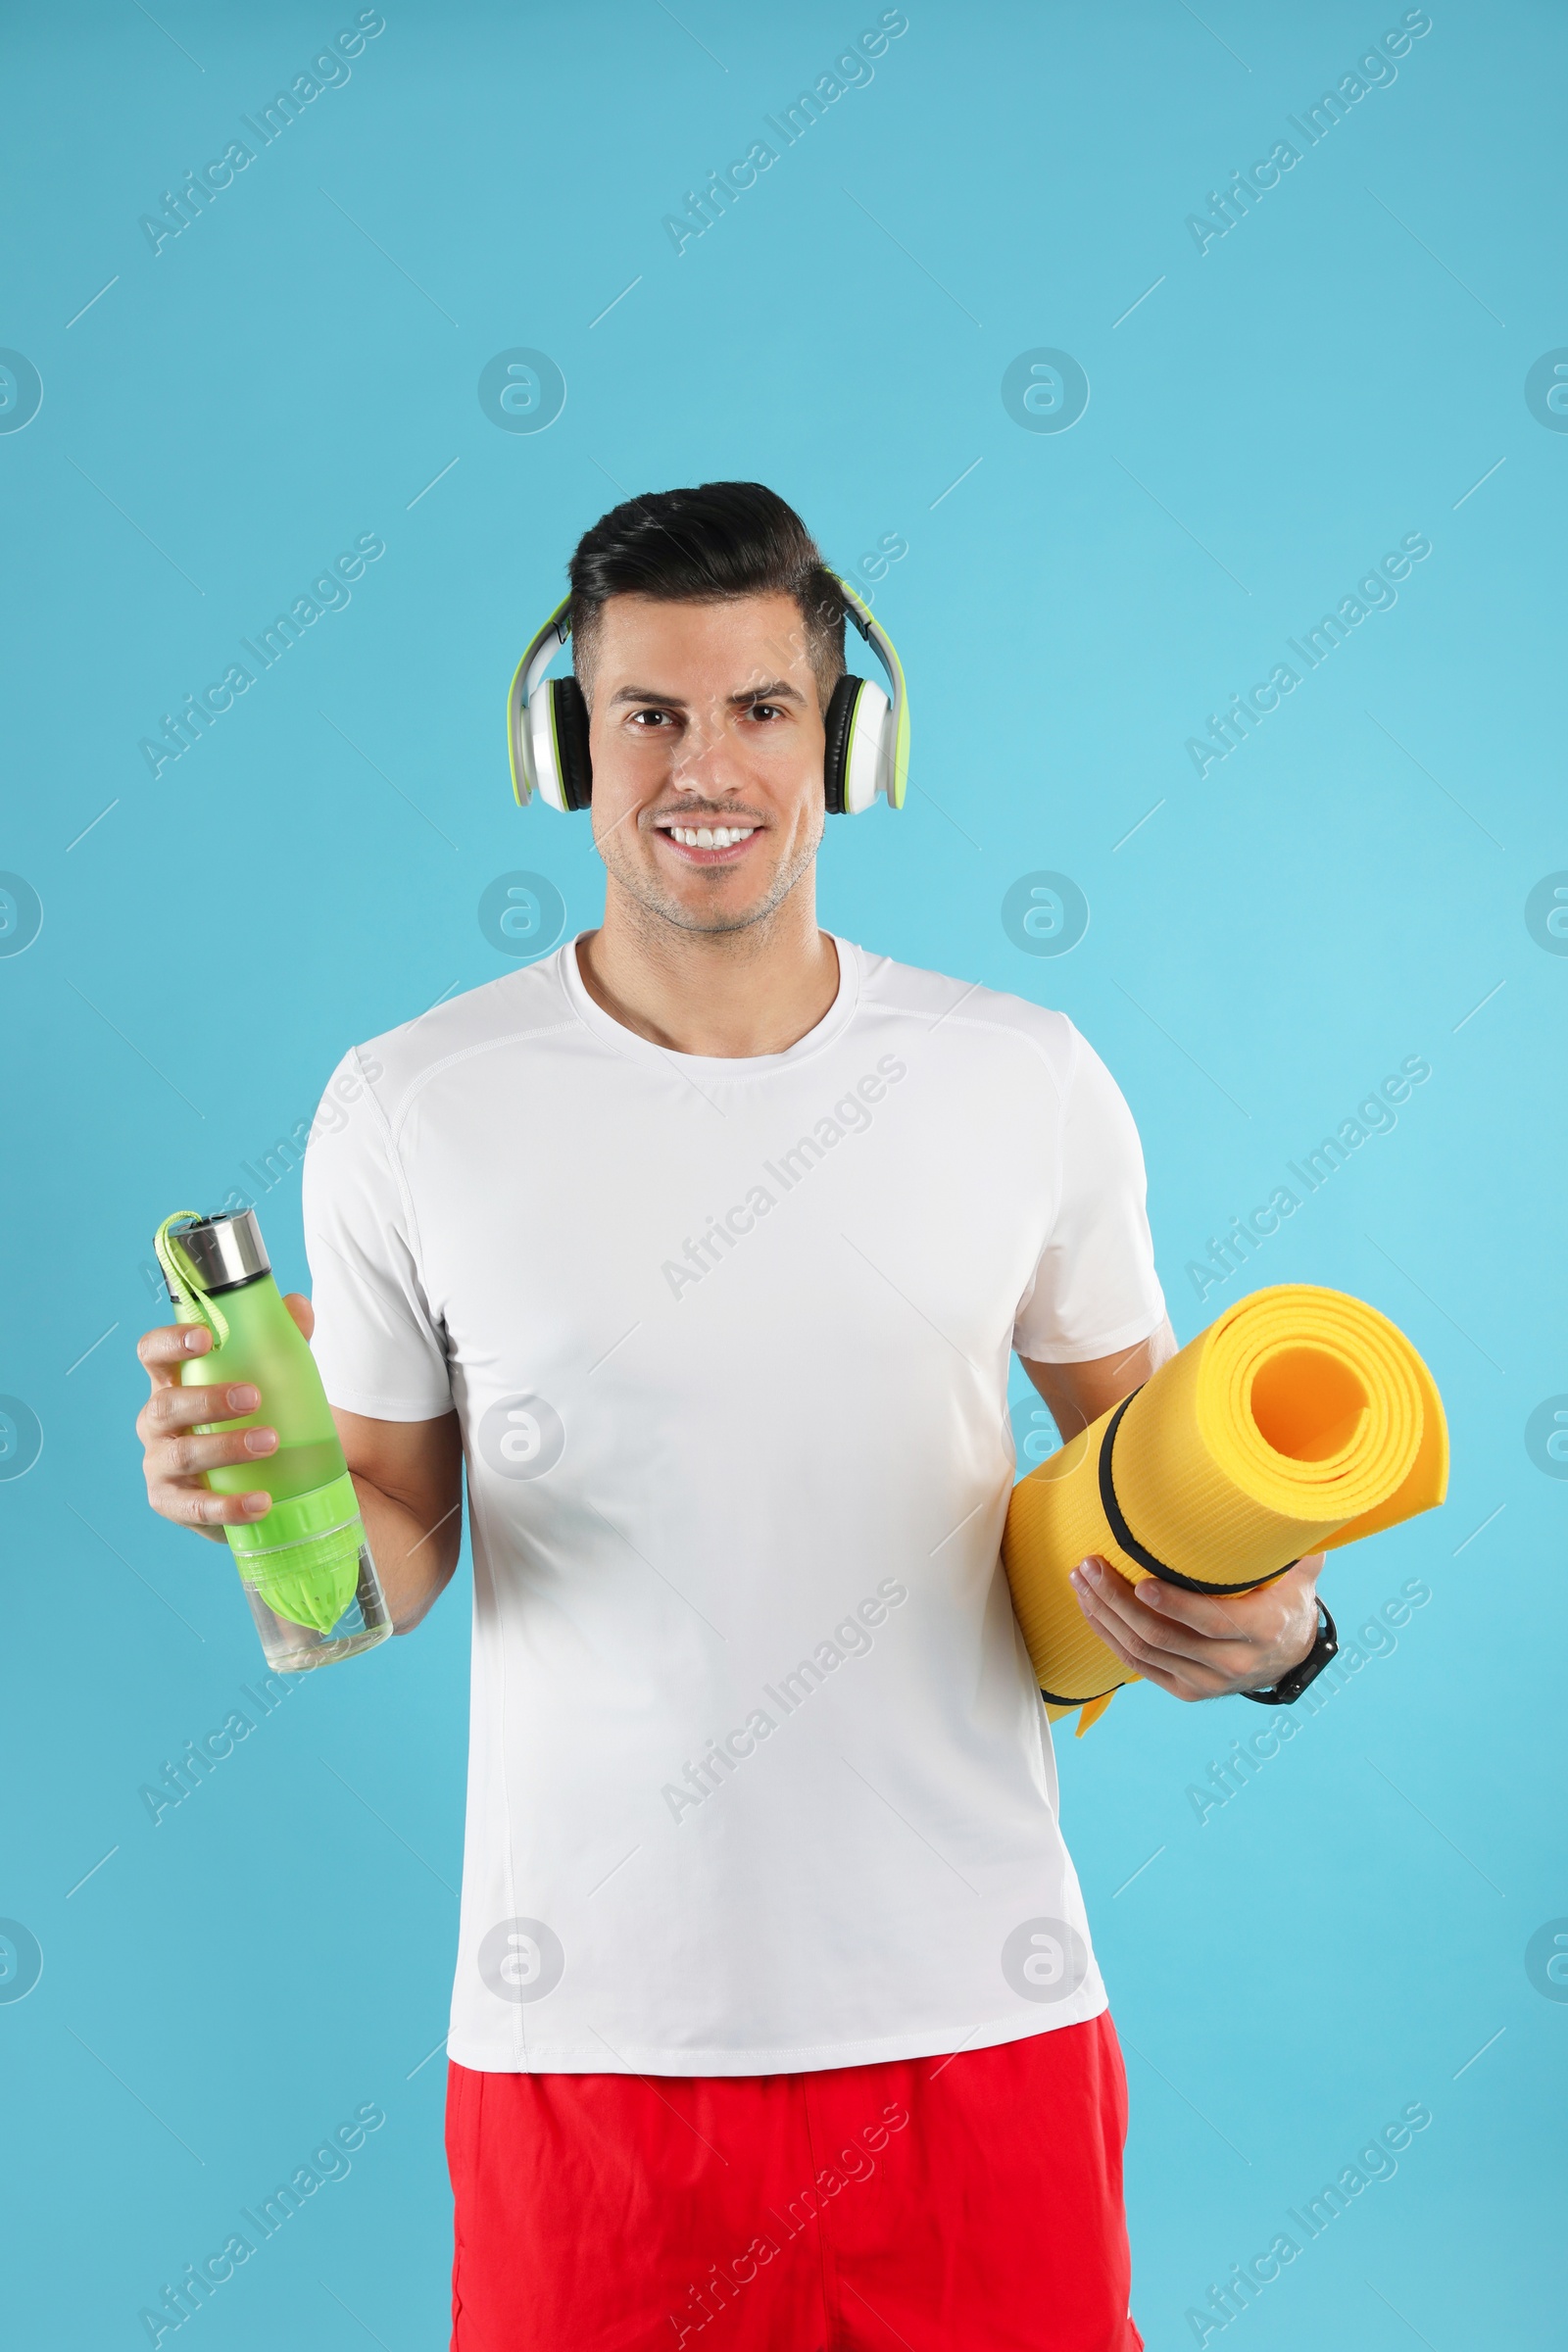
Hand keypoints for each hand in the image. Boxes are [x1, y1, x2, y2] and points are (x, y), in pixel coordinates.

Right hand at [135, 1294, 314, 1540]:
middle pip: (164, 1406)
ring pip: (180, 1455)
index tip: (204, 1337)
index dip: (169, 1342)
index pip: (151, 1354)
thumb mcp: (273, 1379)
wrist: (268, 1486)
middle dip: (207, 1401)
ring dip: (224, 1447)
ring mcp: (160, 1466)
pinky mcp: (174, 1506)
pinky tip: (262, 1502)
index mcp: (172, 1383)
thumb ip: (283, 1342)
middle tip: (254, 1397)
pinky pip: (195, 1508)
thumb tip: (296, 1305)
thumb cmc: (257, 1419)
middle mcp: (157, 1424)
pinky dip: (228, 1506)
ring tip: (270, 1441)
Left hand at [1068, 1552, 1323, 1701]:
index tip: (1141, 1582)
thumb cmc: (1286, 1599)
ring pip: (1142, 1651)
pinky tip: (1091, 1608)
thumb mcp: (1298, 1571)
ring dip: (1105, 1615)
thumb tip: (1276, 1495)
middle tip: (1091, 1566)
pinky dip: (1109, 1637)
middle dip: (1118, 1601)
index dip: (1174, 1604)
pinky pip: (1138, 1665)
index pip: (1211, 1621)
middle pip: (1162, 1636)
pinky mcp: (1186, 1690)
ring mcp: (1207, 1682)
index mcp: (1262, 1628)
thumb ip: (1288, 1540)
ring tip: (1080, 1580)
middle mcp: (1233, 1662)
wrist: (1289, 1656)